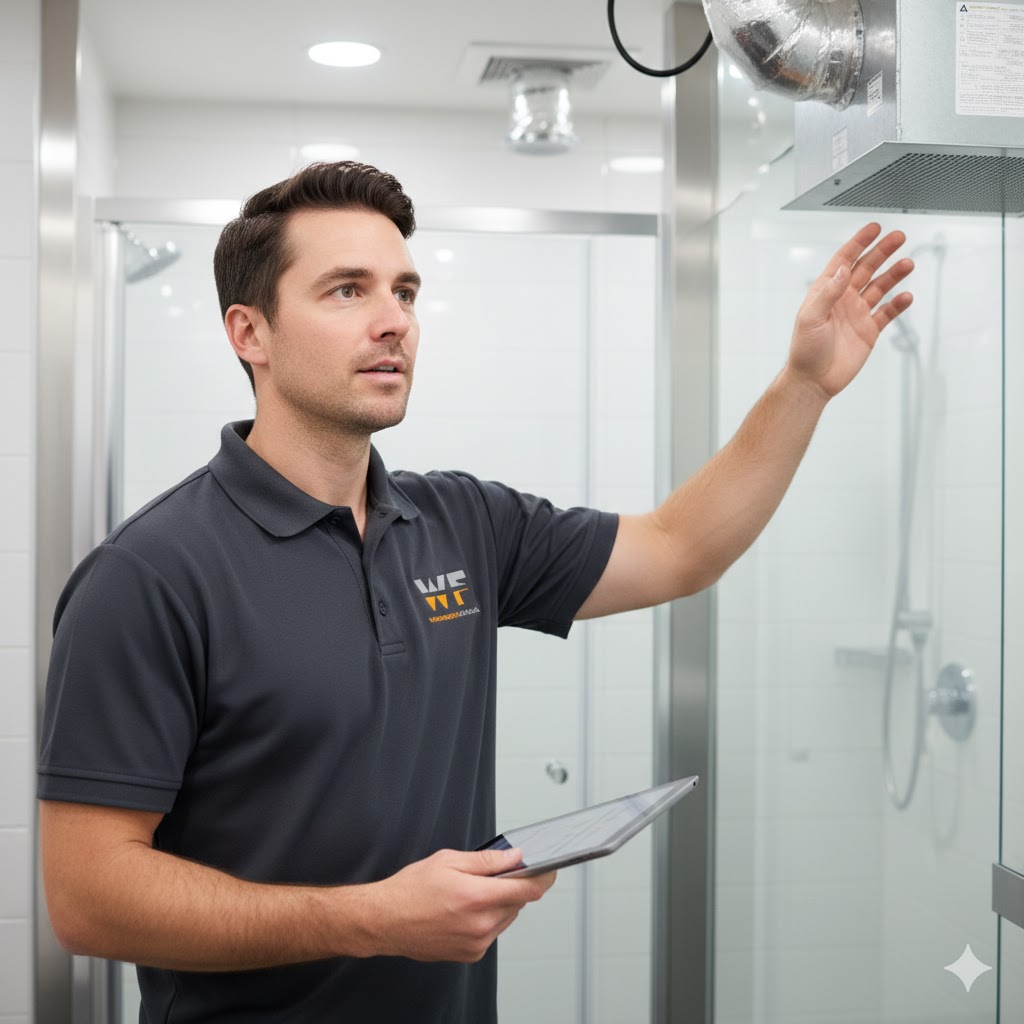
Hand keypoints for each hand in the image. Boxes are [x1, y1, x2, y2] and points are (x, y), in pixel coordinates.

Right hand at [370, 848, 556, 961]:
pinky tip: (465, 910)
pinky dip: (487, 919)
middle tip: (493, 875)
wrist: (386, 921)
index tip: (548, 871)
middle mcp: (480, 925)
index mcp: (477, 897)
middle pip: (518, 903)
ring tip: (471, 893)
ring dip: (500, 904)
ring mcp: (477, 943)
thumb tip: (515, 857)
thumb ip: (487, 861)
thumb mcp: (449, 860)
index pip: (527, 890)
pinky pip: (492, 932)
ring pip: (506, 918)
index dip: (542, 878)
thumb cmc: (411, 890)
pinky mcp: (471, 954)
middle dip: (512, 887)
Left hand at [787, 223, 914, 399]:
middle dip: (882, 252)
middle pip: (866, 268)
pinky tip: (906, 296)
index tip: (874, 228)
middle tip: (899, 237)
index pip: (844, 261)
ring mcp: (857, 314)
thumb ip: (827, 293)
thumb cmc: (804, 351)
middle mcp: (843, 299)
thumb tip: (842, 270)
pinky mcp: (869, 330)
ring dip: (894, 275)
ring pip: (880, 287)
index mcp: (826, 292)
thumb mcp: (809, 318)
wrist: (813, 381)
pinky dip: (898, 304)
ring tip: (907, 264)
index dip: (859, 243)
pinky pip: (887, 313)